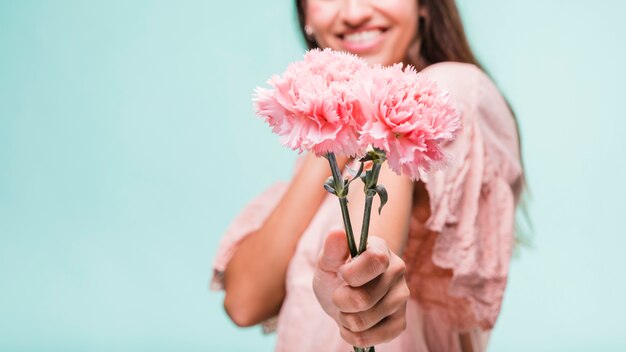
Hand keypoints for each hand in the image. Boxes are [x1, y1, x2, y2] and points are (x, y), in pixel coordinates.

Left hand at [313, 230, 409, 347]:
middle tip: (338, 296)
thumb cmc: (337, 274)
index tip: (341, 274)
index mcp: (381, 249)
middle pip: (364, 298)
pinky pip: (374, 338)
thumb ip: (332, 250)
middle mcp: (397, 271)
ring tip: (346, 310)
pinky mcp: (400, 322)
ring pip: (365, 321)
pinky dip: (354, 335)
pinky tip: (352, 325)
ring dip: (345, 319)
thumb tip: (337, 232)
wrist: (345, 295)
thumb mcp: (328, 261)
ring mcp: (401, 298)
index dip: (352, 274)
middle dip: (340, 301)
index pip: (376, 261)